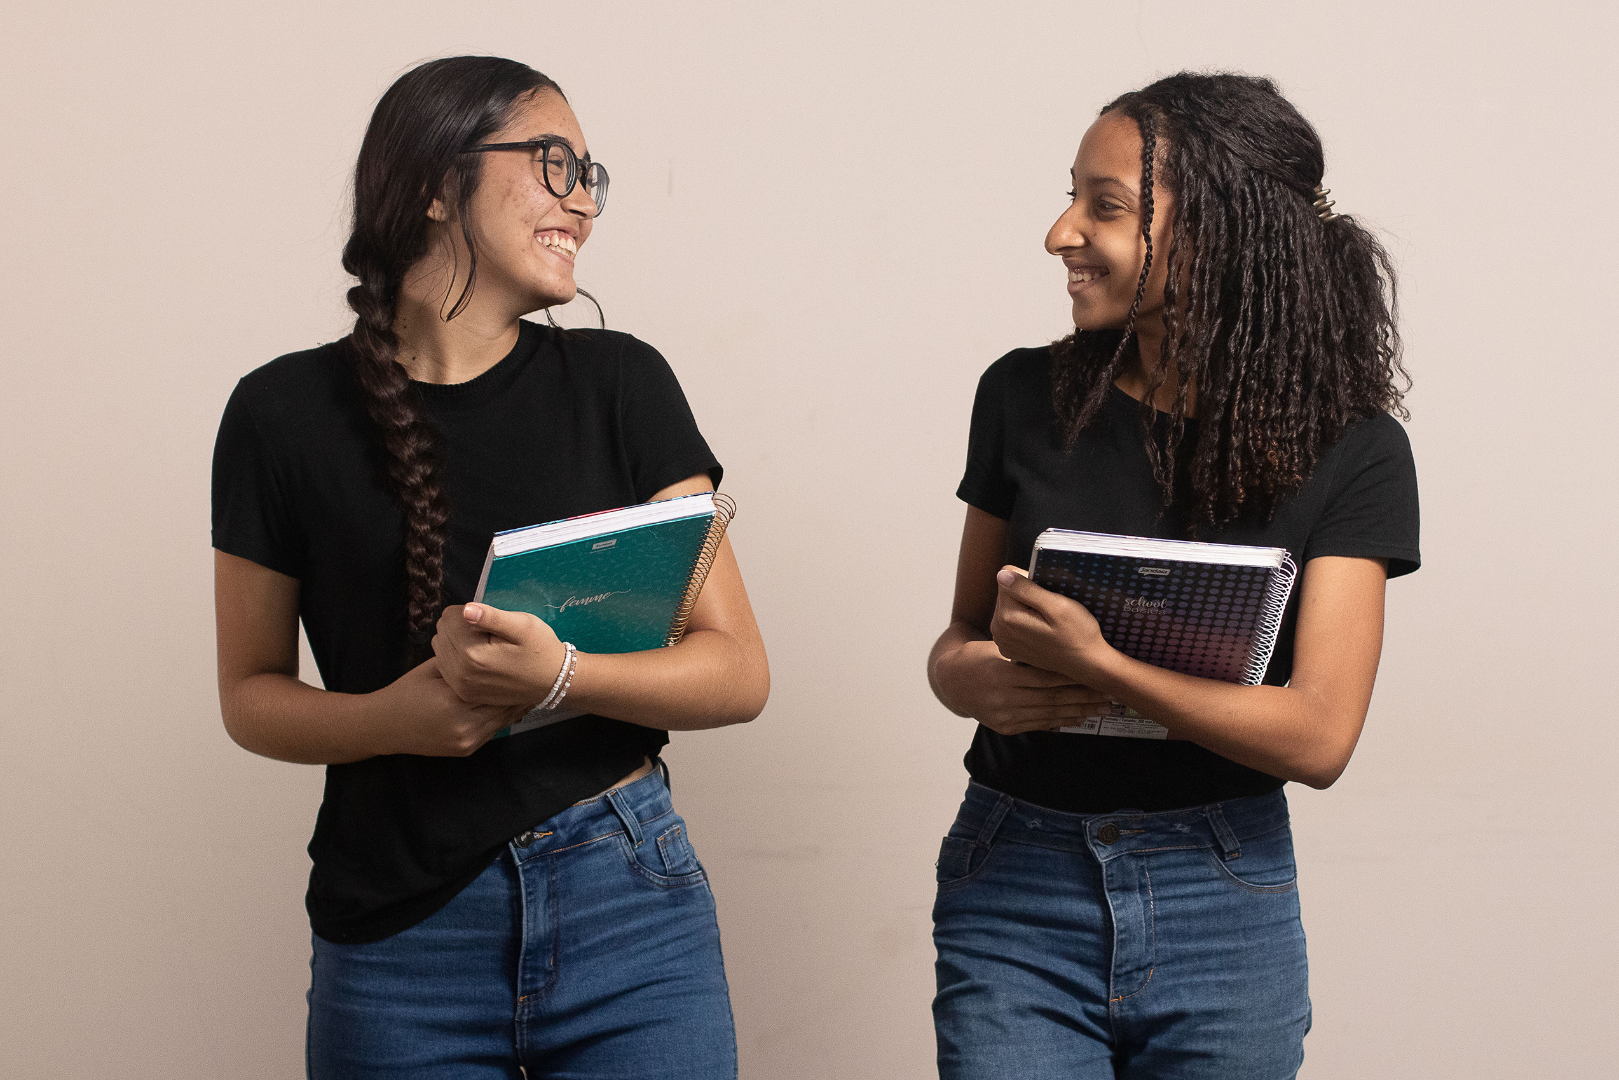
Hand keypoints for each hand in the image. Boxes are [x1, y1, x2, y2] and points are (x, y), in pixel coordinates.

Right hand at [372, 656, 531, 756]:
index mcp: (455, 700)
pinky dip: (501, 718)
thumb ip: (461, 662)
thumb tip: (488, 648)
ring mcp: (466, 741)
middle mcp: (464, 725)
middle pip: (503, 706)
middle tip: (534, 677)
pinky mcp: (466, 750)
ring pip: (502, 721)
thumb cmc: (408, 691)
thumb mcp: (434, 669)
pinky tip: (510, 706)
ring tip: (528, 690)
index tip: (524, 663)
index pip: (494, 687)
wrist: (384, 726)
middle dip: (517, 692)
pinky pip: (492, 732)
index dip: (511, 675)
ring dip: (514, 706)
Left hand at [433, 603, 568, 706]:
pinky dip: (457, 656)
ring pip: (440, 646)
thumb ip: (492, 617)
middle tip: (490, 635)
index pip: (449, 616)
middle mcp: (460, 672)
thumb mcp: (523, 625)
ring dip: (457, 641)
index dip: (471, 612)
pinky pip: (444, 664)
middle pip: (442, 630)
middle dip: (461, 626)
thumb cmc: (540, 648)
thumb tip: (466, 610)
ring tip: (484, 646)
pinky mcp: (463, 693)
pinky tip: (478, 658)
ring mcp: (460, 686)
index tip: (492, 622)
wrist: (552, 682)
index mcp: (472, 653)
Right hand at [933, 637, 1113, 735]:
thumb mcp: (997, 646)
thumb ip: (1024, 647)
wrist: (952, 681)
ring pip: (1048, 714)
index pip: (1045, 677)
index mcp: (1001, 673)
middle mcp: (1003, 698)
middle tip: (1108, 695)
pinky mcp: (1006, 727)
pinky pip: (1038, 725)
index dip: (1072, 677)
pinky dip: (1060, 721)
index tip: (1095, 675)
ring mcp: (1004, 715)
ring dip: (1078, 712)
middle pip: (1051, 698)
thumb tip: (1056, 639)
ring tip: (1101, 709)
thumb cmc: (978, 656)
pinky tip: (1078, 718)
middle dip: (1083, 698)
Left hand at [990, 566, 1110, 679]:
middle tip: (1050, 610)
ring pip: (1009, 606)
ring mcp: (1002, 641)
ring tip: (1047, 621)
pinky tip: (1040, 631)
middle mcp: (998, 630)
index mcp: (1007, 617)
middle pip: (1006, 594)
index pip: (1007, 579)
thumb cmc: (1078, 634)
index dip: (1030, 582)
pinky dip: (1025, 621)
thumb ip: (1027, 589)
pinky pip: (1011, 622)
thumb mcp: (1057, 606)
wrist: (1086, 663)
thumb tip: (1001, 574)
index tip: (1047, 596)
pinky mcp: (1008, 647)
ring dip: (1026, 608)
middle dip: (1027, 596)